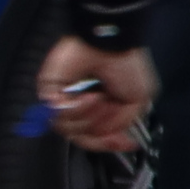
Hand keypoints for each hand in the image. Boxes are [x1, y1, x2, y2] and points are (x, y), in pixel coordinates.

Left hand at [35, 37, 155, 151]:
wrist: (111, 45)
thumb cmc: (127, 65)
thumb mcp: (138, 101)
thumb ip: (122, 124)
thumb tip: (109, 136)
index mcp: (101, 107)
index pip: (97, 135)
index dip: (109, 143)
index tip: (124, 143)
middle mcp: (81, 106)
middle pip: (82, 137)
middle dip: (100, 132)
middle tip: (111, 115)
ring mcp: (65, 101)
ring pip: (70, 129)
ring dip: (90, 117)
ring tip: (101, 99)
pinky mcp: (51, 94)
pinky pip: (59, 116)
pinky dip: (78, 109)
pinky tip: (90, 96)